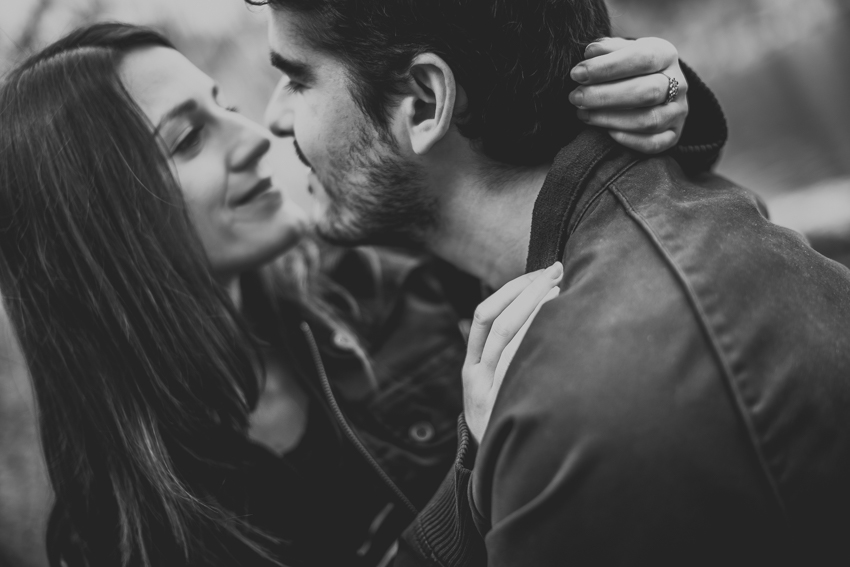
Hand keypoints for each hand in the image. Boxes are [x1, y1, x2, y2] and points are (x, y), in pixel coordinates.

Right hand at [463, 263, 562, 443]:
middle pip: (499, 320)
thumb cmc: (504, 427)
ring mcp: (490, 392)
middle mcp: (476, 377)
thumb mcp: (494, 397)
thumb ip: (504, 365)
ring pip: (509, 337)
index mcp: (471, 369)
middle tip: (556, 270)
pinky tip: (561, 328)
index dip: (509, 291)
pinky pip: (521, 362)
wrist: (498, 474)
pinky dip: (539, 338)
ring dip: (537, 308)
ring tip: (562, 292)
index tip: (537, 274)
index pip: (483, 316)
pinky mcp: (505, 405)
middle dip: (527, 290)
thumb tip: (536, 322)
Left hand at [569, 37, 688, 154]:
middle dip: (605, 96)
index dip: (607, 67)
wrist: (652, 87)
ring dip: (610, 119)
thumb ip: (607, 49)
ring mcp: (677, 112)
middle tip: (575, 97)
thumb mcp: (621, 51)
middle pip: (646, 92)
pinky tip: (604, 132)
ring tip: (582, 113)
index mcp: (666, 55)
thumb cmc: (628, 67)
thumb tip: (590, 53)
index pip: (642, 58)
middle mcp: (679, 84)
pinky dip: (627, 140)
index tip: (577, 74)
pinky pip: (653, 144)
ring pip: (648, 120)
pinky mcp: (673, 136)